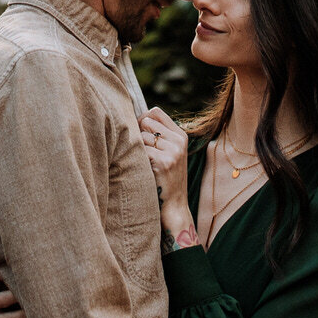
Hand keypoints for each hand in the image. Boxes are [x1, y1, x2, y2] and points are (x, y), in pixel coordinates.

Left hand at [140, 107, 193, 232]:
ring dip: (137, 149)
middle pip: (145, 121)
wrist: (175, 205)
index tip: (137, 132)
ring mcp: (173, 151)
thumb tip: (136, 117)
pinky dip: (137, 159)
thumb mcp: (169, 152)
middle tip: (140, 151)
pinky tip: (144, 170)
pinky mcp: (163, 162)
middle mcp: (179, 140)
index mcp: (180, 135)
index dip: (142, 118)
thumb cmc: (166, 178)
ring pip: (140, 136)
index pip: (155, 112)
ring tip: (144, 163)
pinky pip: (140, 150)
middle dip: (137, 133)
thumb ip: (159, 135)